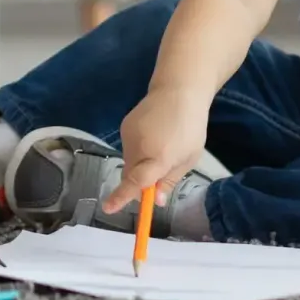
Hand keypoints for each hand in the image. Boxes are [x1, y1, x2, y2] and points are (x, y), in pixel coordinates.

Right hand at [99, 84, 212, 215]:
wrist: (178, 92)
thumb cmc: (190, 128)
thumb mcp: (189, 158)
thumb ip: (170, 180)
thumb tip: (156, 201)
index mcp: (159, 157)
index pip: (136, 181)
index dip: (122, 197)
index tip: (108, 208)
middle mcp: (139, 147)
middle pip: (131, 175)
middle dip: (140, 182)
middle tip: (159, 176)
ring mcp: (129, 135)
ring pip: (129, 163)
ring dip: (140, 165)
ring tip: (160, 147)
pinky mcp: (124, 127)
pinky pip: (128, 149)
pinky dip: (138, 151)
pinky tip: (152, 137)